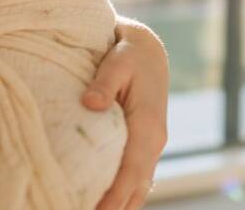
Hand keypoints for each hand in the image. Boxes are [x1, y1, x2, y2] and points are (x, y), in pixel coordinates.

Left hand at [81, 17, 168, 209]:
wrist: (147, 50)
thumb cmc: (129, 54)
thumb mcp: (117, 62)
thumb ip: (104, 84)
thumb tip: (90, 104)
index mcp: (149, 127)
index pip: (132, 171)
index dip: (115, 196)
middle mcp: (154, 141)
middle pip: (136, 187)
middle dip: (115, 208)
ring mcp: (152, 145)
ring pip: (139, 187)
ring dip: (121, 205)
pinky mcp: (144, 145)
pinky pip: (137, 178)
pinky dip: (125, 195)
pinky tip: (107, 204)